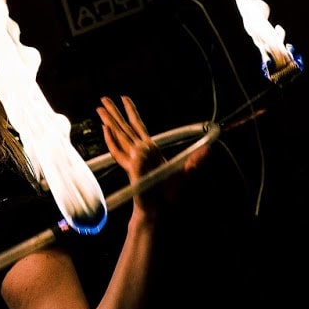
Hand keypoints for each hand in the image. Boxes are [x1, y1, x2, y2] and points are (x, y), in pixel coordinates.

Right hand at [97, 96, 208, 216]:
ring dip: (110, 122)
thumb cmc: (169, 195)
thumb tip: (208, 149)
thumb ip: (196, 161)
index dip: (131, 111)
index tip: (124, 98)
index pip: (138, 126)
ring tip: (100, 109)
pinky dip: (112, 140)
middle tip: (104, 98)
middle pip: (125, 128)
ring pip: (119, 135)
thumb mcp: (186, 173)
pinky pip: (118, 152)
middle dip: (115, 112)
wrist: (160, 211)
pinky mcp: (130, 169)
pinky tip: (105, 130)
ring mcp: (133, 160)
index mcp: (150, 150)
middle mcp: (139, 152)